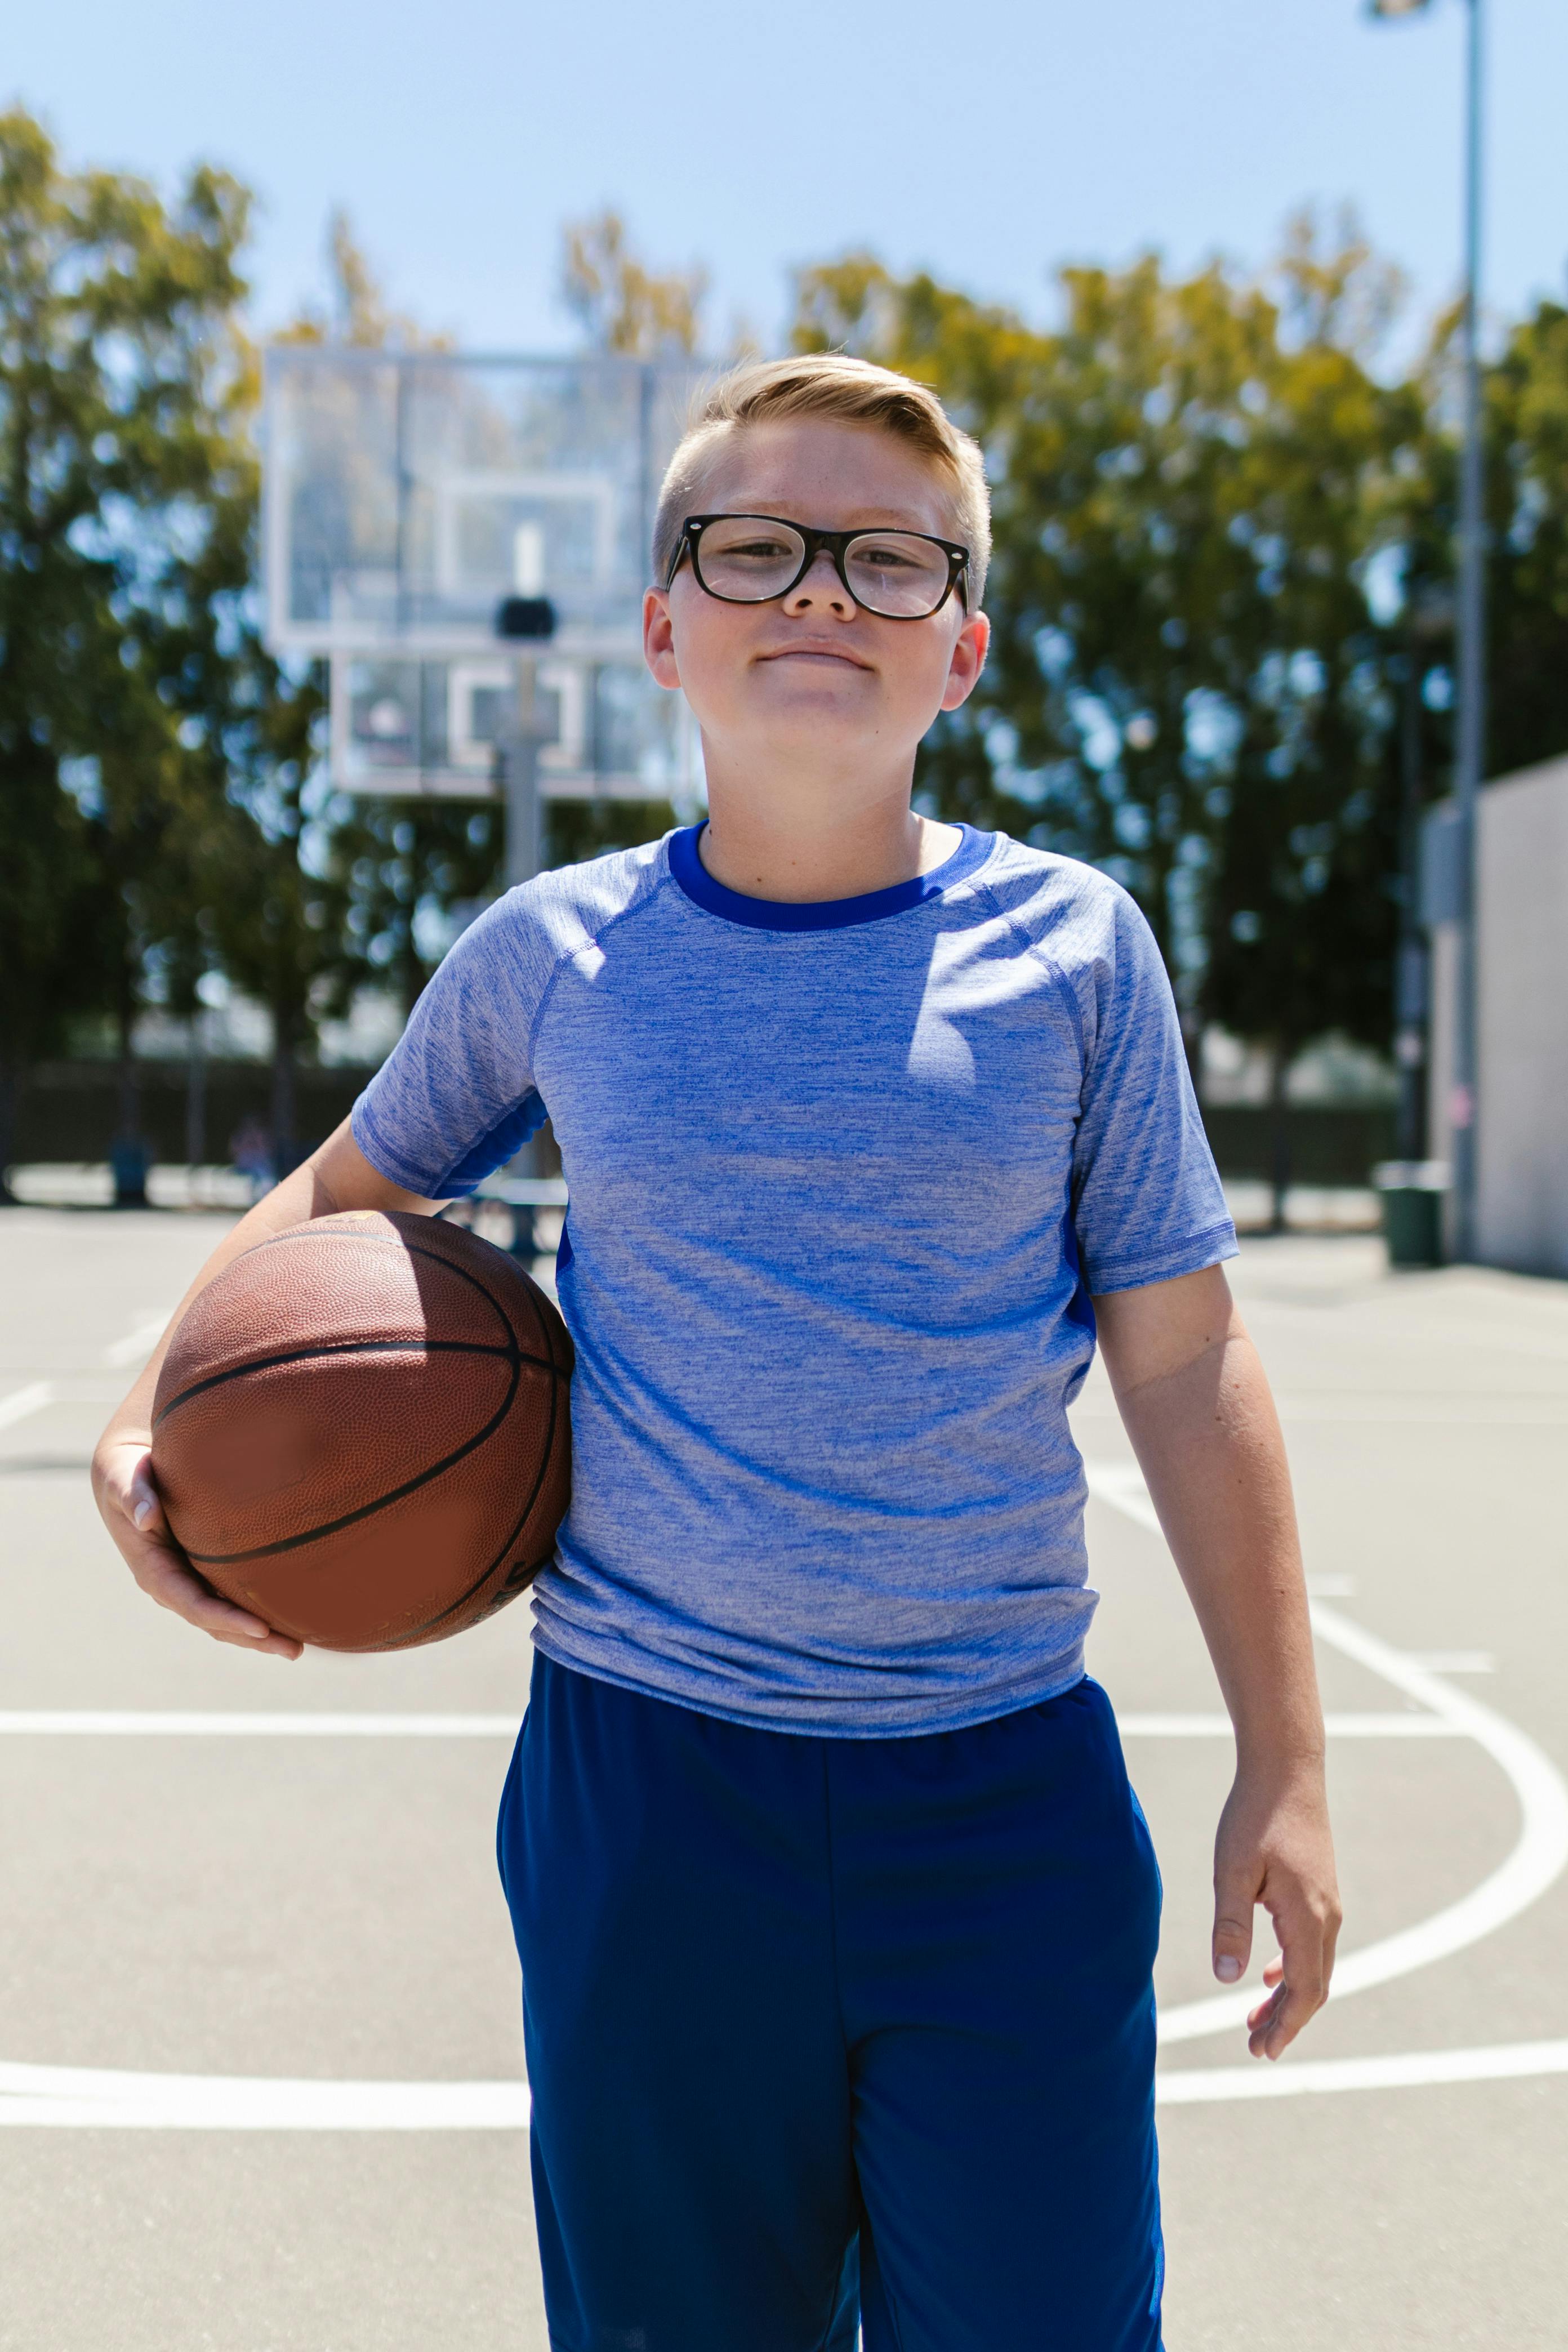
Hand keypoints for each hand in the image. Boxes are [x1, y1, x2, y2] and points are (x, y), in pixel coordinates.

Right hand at [92, 1436, 302, 1659]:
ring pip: (225, 1619)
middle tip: (294, 1650)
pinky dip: (255, 1613)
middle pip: (215, 1622)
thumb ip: (135, 1496)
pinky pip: (230, 1599)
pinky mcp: (202, 1571)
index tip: (260, 1628)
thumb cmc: (127, 1473)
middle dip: (252, 1638)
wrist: (126, 1471)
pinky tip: (286, 1618)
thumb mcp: (124, 1479)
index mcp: (153, 1571)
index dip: (225, 1619)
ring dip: (259, 1636)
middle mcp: (172, 1585)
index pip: (193, 1604)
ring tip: (296, 1647)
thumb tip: (146, 1519)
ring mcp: (187, 1582)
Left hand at [1211, 1758, 1340, 2058]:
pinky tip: (1267, 1973)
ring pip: (1314, 1966)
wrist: (1287, 1770)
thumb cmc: (1255, 1815)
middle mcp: (1327, 1916)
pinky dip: (1292, 1968)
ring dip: (1288, 1996)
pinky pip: (1312, 1944)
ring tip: (1255, 2019)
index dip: (1285, 2025)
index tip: (1264, 2052)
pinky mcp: (1320, 1890)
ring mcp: (1328, 1903)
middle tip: (1255, 2047)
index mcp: (1308, 1917)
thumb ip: (1231, 1925)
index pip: (1304, 1990)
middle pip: (1313, 1986)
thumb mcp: (1232, 1870)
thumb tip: (1228, 1980)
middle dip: (1286, 2020)